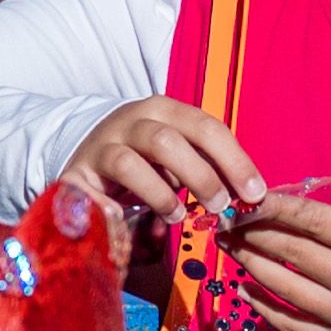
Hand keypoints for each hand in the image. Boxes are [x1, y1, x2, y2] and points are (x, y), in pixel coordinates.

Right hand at [55, 98, 260, 224]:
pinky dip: (108, 209)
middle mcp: (131, 121)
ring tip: (177, 215)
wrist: (88, 150)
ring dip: (159, 194)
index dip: (234, 161)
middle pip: (166, 141)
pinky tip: (125, 220)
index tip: (254, 193)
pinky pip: (89, 192)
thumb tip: (242, 197)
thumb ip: (207, 167)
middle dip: (199, 176)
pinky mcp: (75, 173)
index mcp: (164, 110)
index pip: (205, 128)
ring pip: (128, 163)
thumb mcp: (178, 153)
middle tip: (219, 205)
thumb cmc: (147, 156)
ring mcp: (101, 146)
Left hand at [227, 191, 330, 330]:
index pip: (316, 221)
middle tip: (227, 220)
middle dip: (254, 232)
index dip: (278, 207)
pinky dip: (262, 306)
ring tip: (230, 246)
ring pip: (284, 286)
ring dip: (250, 263)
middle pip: (293, 251)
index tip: (248, 198)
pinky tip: (244, 289)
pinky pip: (290, 324)